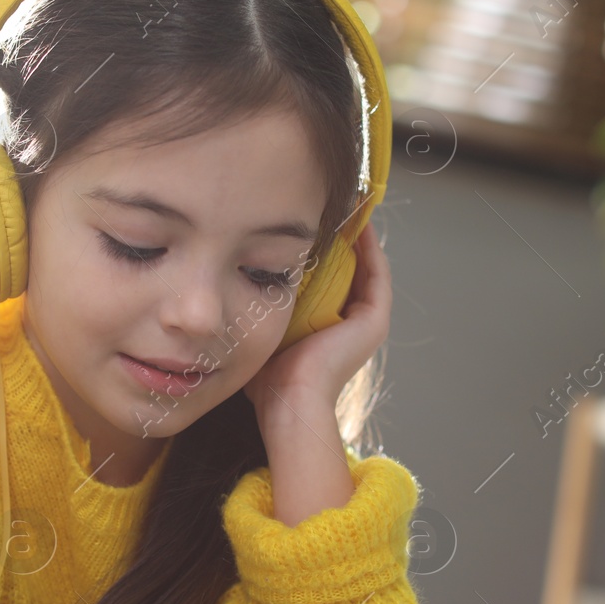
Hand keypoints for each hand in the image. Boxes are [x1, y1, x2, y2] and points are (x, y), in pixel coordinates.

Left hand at [244, 222, 391, 414]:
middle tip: (329, 203)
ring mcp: (367, 323)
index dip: (323, 248)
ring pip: (367, 267)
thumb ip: (256, 312)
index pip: (330, 280)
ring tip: (348, 202)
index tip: (309, 218)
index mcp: (328, 328)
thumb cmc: (268, 378)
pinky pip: (376, 274)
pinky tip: (357, 221)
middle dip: (340, 237)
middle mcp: (351, 324)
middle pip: (350, 270)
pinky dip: (369, 247)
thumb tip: (228, 288)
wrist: (289, 400)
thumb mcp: (261, 332)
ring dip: (358, 235)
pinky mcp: (375, 321)